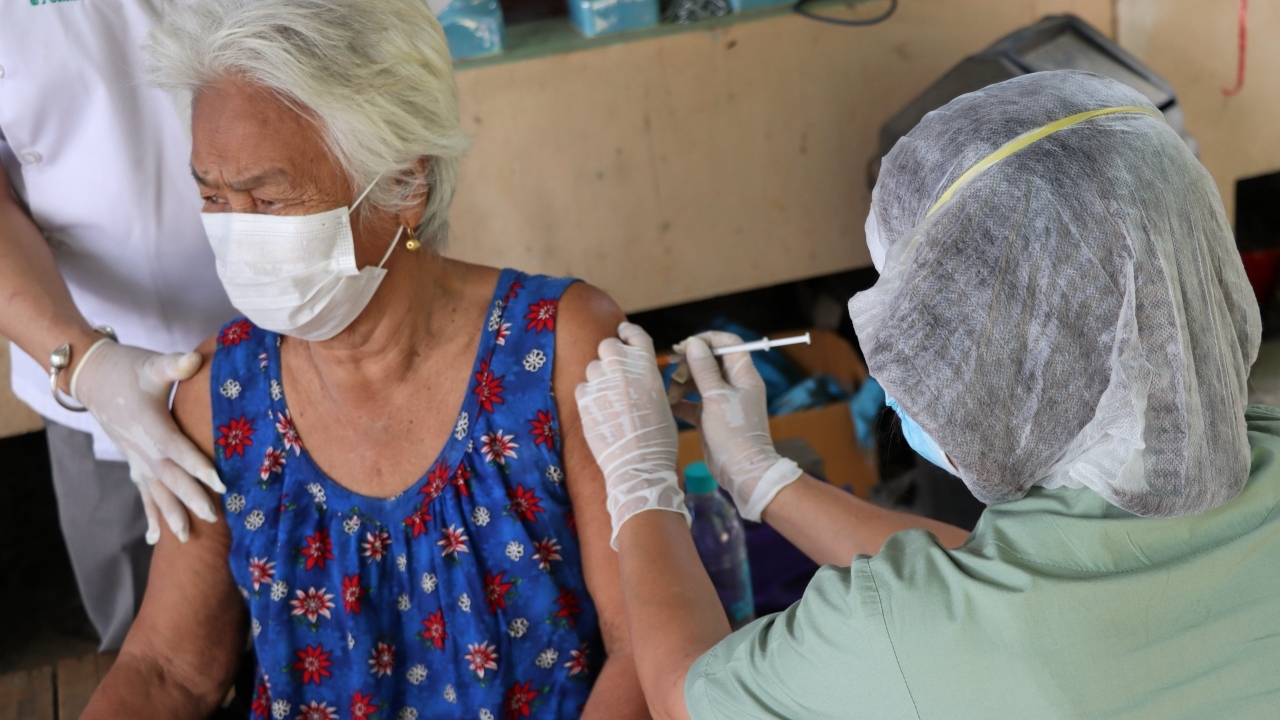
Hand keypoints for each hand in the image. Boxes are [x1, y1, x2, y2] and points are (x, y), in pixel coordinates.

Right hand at [72, 341, 223, 542]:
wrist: (93, 376)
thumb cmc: (128, 368)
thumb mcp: (152, 364)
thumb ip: (174, 365)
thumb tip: (193, 359)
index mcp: (152, 425)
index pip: (178, 450)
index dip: (199, 466)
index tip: (221, 483)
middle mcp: (142, 447)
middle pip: (170, 477)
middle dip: (190, 499)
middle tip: (213, 518)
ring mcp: (136, 457)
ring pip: (155, 491)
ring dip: (170, 514)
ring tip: (185, 539)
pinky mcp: (134, 461)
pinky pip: (142, 492)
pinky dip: (149, 513)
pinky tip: (153, 538)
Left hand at [575, 322, 688, 547]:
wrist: (639, 466)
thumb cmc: (658, 440)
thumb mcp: (662, 402)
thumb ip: (646, 380)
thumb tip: (635, 374)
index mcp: (648, 368)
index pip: (635, 335)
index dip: (627, 331)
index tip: (622, 332)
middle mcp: (624, 369)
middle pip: (608, 345)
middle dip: (610, 355)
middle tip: (615, 372)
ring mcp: (602, 383)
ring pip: (593, 367)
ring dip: (599, 378)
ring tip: (610, 400)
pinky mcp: (585, 400)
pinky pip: (582, 388)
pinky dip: (589, 396)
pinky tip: (600, 412)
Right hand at [679, 332, 800, 521]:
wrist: (742, 471)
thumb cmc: (735, 433)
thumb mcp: (716, 398)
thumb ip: (704, 370)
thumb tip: (694, 343)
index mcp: (743, 375)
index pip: (729, 344)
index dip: (708, 340)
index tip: (686, 346)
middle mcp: (734, 385)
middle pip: (710, 361)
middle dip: (689, 364)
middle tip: (674, 372)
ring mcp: (723, 402)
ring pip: (699, 381)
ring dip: (682, 384)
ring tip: (670, 395)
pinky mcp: (712, 417)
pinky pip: (694, 402)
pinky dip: (682, 402)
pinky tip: (670, 405)